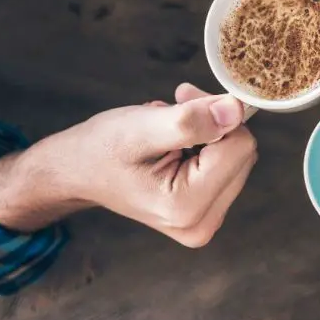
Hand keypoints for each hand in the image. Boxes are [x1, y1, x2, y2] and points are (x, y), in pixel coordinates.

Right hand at [0, 83, 257, 247]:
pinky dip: (206, 147)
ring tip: (167, 131)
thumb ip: (190, 121)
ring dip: (209, 133)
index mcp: (187, 207)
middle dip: (213, 123)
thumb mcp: (141, 128)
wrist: (77, 173)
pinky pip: (227, 167)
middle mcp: (202, 224)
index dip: (215, 112)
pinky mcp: (206, 214)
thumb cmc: (101, 150)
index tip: (182, 96)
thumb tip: (236, 110)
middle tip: (174, 107)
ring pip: (237, 157)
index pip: (239, 145)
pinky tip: (175, 144)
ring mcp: (205, 223)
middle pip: (242, 153)